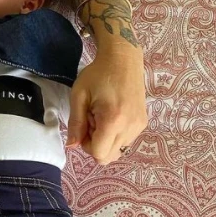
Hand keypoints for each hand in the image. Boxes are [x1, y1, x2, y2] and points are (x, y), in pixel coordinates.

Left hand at [66, 43, 146, 163]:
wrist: (123, 60)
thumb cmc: (97, 75)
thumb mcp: (79, 96)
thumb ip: (75, 122)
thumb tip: (72, 146)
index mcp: (113, 120)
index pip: (99, 153)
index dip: (86, 144)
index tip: (85, 124)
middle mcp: (130, 127)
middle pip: (109, 156)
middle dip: (95, 144)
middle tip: (92, 120)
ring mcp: (139, 126)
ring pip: (117, 150)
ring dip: (105, 139)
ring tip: (102, 115)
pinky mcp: (143, 123)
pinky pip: (125, 141)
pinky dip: (115, 135)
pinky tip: (111, 115)